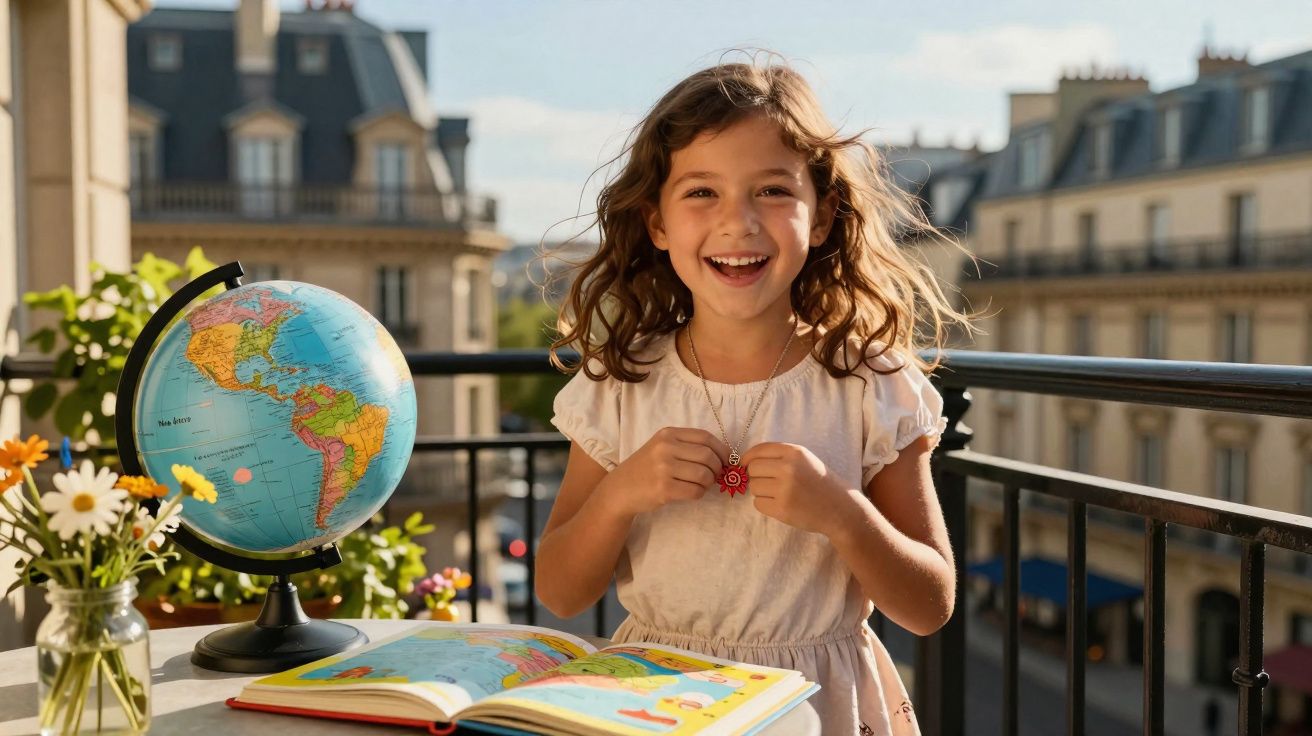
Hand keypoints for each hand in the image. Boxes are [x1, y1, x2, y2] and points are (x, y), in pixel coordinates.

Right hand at [596, 428, 729, 518]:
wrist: (621, 489)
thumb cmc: (646, 468)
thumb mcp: (661, 447)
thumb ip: (687, 447)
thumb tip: (723, 457)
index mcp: (668, 434)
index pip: (705, 437)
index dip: (722, 450)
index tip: (726, 460)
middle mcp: (665, 448)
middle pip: (707, 456)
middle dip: (717, 469)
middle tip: (714, 476)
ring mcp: (664, 468)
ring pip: (704, 474)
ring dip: (708, 482)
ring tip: (700, 484)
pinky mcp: (664, 489)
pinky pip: (695, 491)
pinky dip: (699, 493)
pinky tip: (691, 492)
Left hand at [740, 443, 861, 535]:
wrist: (840, 508)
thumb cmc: (819, 482)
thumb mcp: (804, 460)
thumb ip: (779, 456)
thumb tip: (746, 461)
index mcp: (794, 452)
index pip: (758, 450)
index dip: (747, 458)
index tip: (745, 465)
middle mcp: (788, 468)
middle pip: (752, 469)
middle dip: (756, 476)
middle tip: (770, 483)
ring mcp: (784, 489)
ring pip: (753, 487)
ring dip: (761, 491)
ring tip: (779, 494)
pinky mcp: (782, 509)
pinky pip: (758, 504)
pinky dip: (765, 505)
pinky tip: (781, 504)